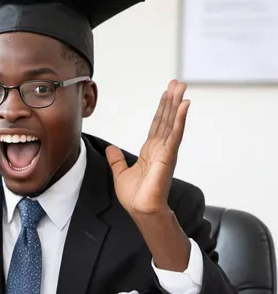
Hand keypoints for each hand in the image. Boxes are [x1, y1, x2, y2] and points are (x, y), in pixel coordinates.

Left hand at [106, 80, 189, 215]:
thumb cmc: (135, 196)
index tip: (166, 94)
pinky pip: (175, 135)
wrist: (141, 210)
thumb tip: (110, 149)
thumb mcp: (120, 173)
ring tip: (182, 87)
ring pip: (172, 123)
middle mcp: (160, 148)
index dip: (162, 109)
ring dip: (177, 104)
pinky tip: (184, 106)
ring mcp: (166, 151)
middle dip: (172, 101)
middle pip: (167, 119)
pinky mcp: (168, 156)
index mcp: (150, 151)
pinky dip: (180, 119)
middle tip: (178, 83)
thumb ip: (116, 160)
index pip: (157, 125)